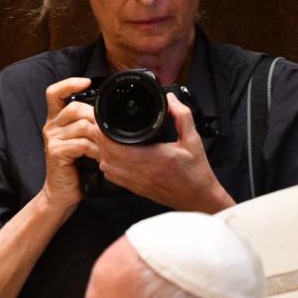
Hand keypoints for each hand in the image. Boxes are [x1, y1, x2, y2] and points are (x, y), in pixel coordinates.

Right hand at [41, 77, 96, 210]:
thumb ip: (89, 125)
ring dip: (101, 136)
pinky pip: (82, 143)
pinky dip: (96, 149)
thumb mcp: (82, 141)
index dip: (70, 84)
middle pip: (75, 107)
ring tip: (109, 147)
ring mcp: (52, 139)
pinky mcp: (56, 152)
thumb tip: (111, 114)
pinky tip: (101, 157)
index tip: (87, 82)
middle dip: (97, 117)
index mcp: (56, 120)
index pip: (54, 92)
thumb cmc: (75, 167)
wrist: (61, 192)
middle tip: (109, 131)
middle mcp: (51, 126)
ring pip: (82, 125)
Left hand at [88, 93, 234, 212]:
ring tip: (105, 140)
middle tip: (101, 127)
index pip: (119, 148)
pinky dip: (107, 165)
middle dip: (100, 140)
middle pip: (107, 157)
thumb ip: (182, 116)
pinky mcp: (135, 189)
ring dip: (102, 153)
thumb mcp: (193, 140)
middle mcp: (143, 172)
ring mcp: (137, 182)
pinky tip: (111, 156)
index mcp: (156, 158)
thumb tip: (170, 100)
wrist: (198, 197)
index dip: (105, 135)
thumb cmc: (196, 172)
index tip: (103, 123)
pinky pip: (112, 178)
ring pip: (106, 168)